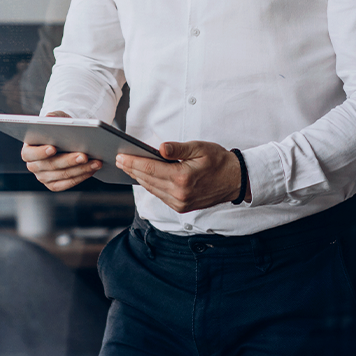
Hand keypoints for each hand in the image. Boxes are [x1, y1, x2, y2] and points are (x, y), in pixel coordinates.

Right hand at [22, 111, 101, 190]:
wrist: (64, 139)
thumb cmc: (58, 128)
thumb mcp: (55, 119)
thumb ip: (51, 117)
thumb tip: (48, 119)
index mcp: (28, 150)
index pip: (30, 154)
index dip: (40, 152)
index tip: (53, 147)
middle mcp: (33, 166)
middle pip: (50, 166)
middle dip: (68, 161)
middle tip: (84, 155)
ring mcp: (43, 177)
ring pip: (63, 175)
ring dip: (81, 169)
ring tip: (96, 161)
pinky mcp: (55, 184)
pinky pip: (69, 183)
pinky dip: (82, 176)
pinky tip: (93, 168)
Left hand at [118, 141, 244, 212]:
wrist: (235, 180)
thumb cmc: (219, 161)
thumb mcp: (200, 148)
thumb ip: (178, 149)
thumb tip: (160, 148)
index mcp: (183, 178)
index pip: (150, 169)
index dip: (133, 162)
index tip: (121, 157)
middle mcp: (180, 193)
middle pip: (147, 180)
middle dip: (132, 169)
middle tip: (119, 160)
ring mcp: (180, 203)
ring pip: (152, 189)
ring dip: (139, 178)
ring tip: (128, 167)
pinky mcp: (182, 207)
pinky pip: (160, 195)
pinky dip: (150, 185)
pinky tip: (143, 177)